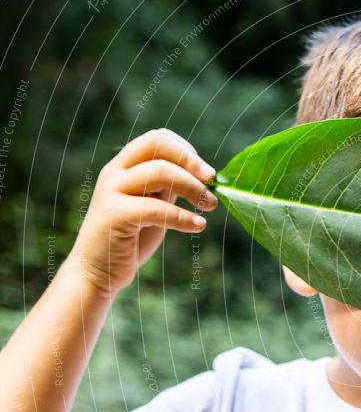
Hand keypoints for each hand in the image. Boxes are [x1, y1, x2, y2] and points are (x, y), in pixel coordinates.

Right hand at [67, 128, 217, 297]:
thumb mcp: (153, 204)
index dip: (186, 150)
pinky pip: (156, 208)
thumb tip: (203, 175)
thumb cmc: (130, 238)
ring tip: (210, 205)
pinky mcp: (114, 216)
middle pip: (157, 145)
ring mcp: (111, 192)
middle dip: (191, 160)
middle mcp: (115, 173)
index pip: (157, 139)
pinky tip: (199, 225)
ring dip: (193, 187)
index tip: (205, 172)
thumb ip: (169, 186)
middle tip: (212, 181)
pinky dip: (183, 216)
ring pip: (160, 172)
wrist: (98, 272)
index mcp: (124, 166)